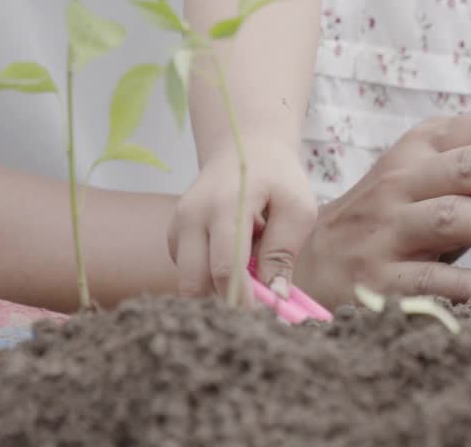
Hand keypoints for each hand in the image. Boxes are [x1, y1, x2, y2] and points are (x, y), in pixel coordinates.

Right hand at [168, 137, 316, 304]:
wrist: (245, 148)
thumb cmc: (278, 179)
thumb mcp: (297, 208)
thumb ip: (283, 252)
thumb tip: (274, 295)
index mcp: (226, 205)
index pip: (226, 267)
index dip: (242, 300)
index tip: (261, 322)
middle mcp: (192, 216)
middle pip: (194, 283)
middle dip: (223, 304)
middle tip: (255, 312)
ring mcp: (177, 226)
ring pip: (189, 282)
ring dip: (217, 289)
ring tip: (248, 265)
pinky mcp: (173, 236)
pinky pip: (188, 273)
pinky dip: (209, 278)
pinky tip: (231, 258)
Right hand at [293, 105, 470, 307]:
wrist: (310, 263)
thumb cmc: (393, 216)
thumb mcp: (430, 174)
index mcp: (423, 146)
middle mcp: (402, 180)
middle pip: (470, 165)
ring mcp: (386, 229)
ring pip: (451, 217)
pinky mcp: (375, 279)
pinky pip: (425, 280)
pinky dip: (467, 284)